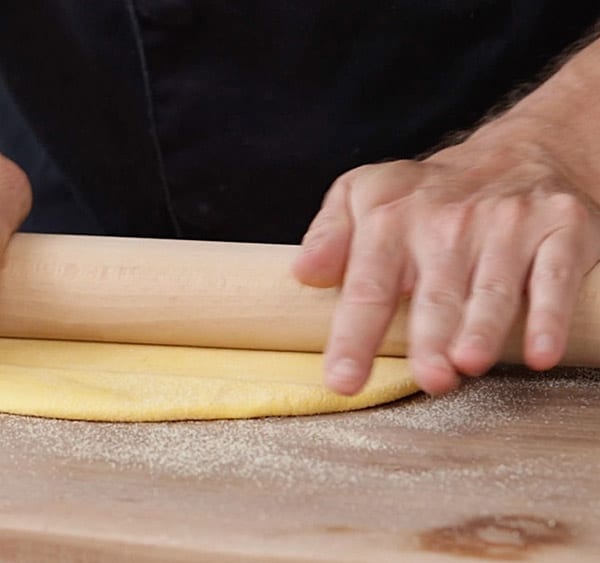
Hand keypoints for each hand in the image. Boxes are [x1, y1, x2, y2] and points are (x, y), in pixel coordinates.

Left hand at [293, 119, 599, 394]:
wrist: (518, 151)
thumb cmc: (426, 196)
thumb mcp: (361, 194)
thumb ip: (329, 235)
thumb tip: (304, 273)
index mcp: (390, 220)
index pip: (368, 286)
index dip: (354, 336)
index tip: (343, 380)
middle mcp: (448, 223)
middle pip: (435, 294)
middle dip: (429, 338)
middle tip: (427, 378)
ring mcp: (507, 226)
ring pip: (492, 288)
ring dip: (482, 328)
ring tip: (469, 364)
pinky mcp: (561, 229)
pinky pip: (556, 278)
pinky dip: (551, 316)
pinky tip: (541, 353)